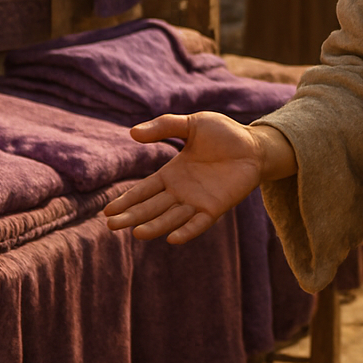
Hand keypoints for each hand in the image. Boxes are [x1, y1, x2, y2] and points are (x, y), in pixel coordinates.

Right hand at [104, 112, 296, 243]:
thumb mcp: (192, 124)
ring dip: (155, 226)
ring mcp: (197, 201)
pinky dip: (187, 231)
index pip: (143, 191)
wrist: (255, 144)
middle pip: (150, 208)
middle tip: (111, 225)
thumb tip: (132, 132)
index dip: (126, 200)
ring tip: (137, 233)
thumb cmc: (224, 134)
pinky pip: (199, 223)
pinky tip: (173, 238)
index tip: (108, 211)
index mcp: (171, 174)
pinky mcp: (215, 207)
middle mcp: (180, 192)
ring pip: (170, 218)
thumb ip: (165, 126)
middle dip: (132, 216)